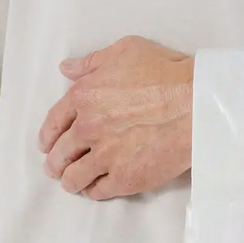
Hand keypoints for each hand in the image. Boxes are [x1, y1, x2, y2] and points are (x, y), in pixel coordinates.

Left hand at [38, 35, 192, 198]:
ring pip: (75, 177)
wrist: (197, 105)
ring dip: (70, 181)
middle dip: (55, 163)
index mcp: (84, 97)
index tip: (46, 144)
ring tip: (71, 184)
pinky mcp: (125, 178)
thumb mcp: (126, 51)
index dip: (47, 135)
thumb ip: (92, 62)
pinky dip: (93, 191)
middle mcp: (89, 128)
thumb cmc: (167, 75)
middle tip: (55, 169)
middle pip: (60, 153)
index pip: (54, 122)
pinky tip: (94, 190)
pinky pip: (99, 191)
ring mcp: (106, 156)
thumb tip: (67, 69)